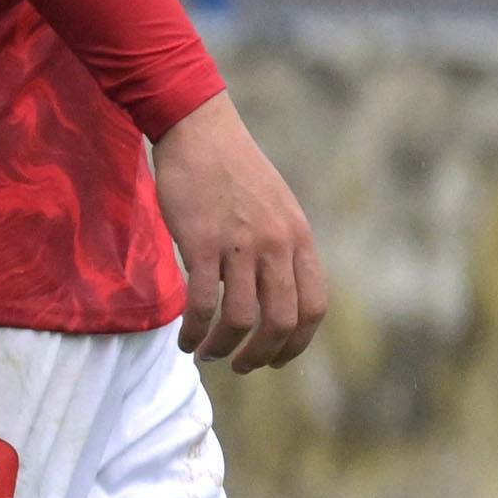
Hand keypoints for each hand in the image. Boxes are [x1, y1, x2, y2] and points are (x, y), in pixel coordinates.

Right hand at [152, 95, 326, 370]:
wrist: (199, 131)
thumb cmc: (232, 169)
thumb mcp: (274, 208)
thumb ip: (281, 247)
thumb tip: (274, 291)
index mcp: (299, 238)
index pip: (314, 307)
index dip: (297, 343)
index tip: (276, 358)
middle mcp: (277, 245)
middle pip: (281, 321)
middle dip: (260, 355)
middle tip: (239, 366)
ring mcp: (241, 244)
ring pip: (241, 318)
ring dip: (222, 347)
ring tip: (204, 353)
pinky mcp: (202, 242)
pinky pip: (202, 302)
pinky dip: (194, 329)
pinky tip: (183, 336)